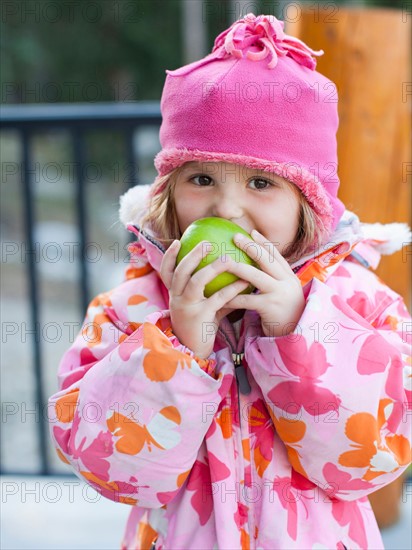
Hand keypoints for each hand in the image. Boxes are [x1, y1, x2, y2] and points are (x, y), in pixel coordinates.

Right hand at [160, 240, 249, 358]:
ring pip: (196, 282)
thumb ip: (211, 289)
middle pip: (180, 271)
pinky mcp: (201, 317)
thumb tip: (230, 268)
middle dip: (192, 255)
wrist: (194, 352)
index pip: (166, 271)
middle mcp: (177, 298)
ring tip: (228, 258)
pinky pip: (217, 299)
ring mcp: (187, 307)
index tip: (176, 241)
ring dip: (212, 268)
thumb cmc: (201, 324)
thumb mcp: (202, 304)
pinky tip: (243, 283)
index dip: (169, 255)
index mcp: (174, 293)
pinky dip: (231, 289)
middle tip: (208, 243)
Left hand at [223, 230, 304, 337]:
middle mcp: (287, 282)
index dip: (264, 242)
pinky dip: (233, 296)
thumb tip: (259, 266)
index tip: (251, 232)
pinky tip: (220, 294)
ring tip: (223, 261)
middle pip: (267, 259)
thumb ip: (275, 281)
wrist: (296, 336)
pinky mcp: (270, 307)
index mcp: (290, 277)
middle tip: (234, 237)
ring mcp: (279, 294)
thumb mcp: (285, 294)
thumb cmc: (284, 315)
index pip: (276, 255)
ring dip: (237, 267)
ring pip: (255, 276)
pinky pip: (246, 299)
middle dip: (250, 246)